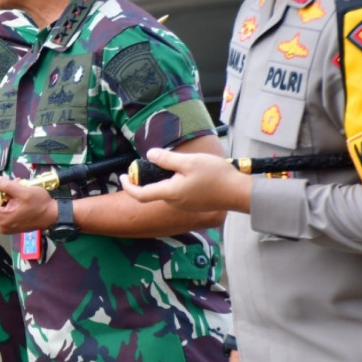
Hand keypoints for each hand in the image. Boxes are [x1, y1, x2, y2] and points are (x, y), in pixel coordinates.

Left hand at [0, 175, 56, 234]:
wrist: (53, 216)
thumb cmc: (40, 204)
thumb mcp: (23, 191)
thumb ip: (6, 185)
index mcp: (2, 218)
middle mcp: (1, 225)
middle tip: (12, 182)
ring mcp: (6, 227)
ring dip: (6, 194)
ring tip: (18, 185)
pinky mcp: (11, 226)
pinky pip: (4, 211)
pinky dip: (9, 201)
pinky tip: (19, 194)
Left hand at [119, 148, 251, 213]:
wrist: (240, 192)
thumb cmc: (215, 176)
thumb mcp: (189, 162)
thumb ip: (166, 159)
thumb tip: (149, 155)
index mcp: (170, 193)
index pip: (140, 194)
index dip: (128, 186)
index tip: (121, 177)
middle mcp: (175, 202)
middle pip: (153, 192)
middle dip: (147, 178)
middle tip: (150, 163)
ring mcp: (185, 205)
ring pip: (166, 192)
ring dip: (163, 179)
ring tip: (173, 164)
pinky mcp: (194, 204)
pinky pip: (178, 193)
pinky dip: (174, 183)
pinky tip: (186, 172)